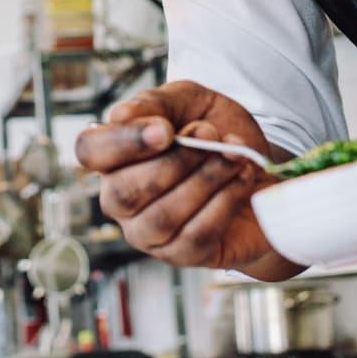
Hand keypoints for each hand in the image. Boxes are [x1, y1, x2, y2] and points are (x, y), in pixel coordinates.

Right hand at [75, 80, 294, 274]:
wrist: (266, 168)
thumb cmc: (217, 133)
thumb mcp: (190, 101)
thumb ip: (156, 103)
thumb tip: (118, 116)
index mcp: (114, 156)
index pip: (90, 151)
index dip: (123, 142)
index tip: (166, 130)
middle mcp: (121, 199)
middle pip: (124, 192)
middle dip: (175, 161)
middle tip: (211, 134)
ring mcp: (148, 234)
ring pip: (162, 217)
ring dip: (205, 179)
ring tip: (234, 155)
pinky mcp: (182, 255)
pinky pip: (196, 236)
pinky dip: (224, 202)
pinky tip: (241, 179)